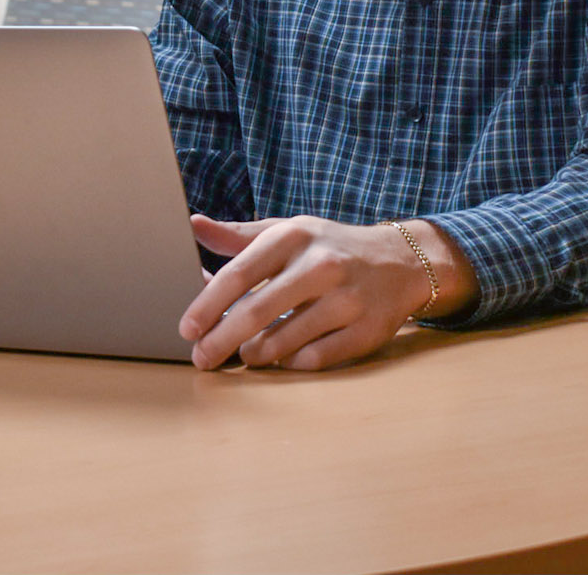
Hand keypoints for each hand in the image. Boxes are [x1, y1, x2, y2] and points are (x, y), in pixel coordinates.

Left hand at [177, 214, 434, 370]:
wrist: (400, 262)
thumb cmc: (330, 248)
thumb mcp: (288, 231)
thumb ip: (239, 235)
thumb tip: (193, 225)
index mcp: (295, 236)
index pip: (240, 273)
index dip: (208, 305)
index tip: (187, 328)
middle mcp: (321, 265)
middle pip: (257, 312)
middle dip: (221, 340)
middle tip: (201, 358)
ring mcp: (346, 300)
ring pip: (283, 342)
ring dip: (255, 354)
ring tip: (246, 353)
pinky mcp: (365, 331)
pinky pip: (313, 359)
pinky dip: (291, 362)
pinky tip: (284, 357)